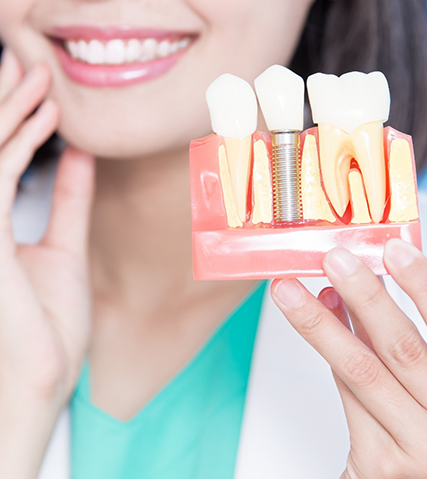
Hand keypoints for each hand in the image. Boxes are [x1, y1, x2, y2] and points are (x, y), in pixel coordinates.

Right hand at [0, 49, 94, 477]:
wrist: (39, 382)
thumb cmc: (48, 325)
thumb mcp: (64, 247)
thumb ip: (67, 199)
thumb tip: (78, 155)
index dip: (6, 119)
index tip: (32, 86)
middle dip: (2, 101)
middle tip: (27, 63)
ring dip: (11, 113)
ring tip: (41, 79)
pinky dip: (20, 145)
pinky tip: (47, 120)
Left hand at [271, 240, 426, 478]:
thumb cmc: (418, 424)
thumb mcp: (420, 376)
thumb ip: (391, 335)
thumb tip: (356, 287)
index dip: (421, 285)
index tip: (395, 248)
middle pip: (401, 348)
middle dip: (365, 298)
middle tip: (334, 260)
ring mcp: (416, 446)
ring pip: (360, 370)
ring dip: (321, 323)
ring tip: (291, 290)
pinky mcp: (381, 463)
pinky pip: (347, 394)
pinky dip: (328, 352)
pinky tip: (313, 321)